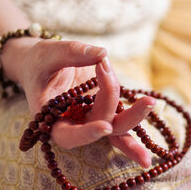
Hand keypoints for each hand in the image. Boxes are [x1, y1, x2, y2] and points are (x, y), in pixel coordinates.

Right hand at [0, 38, 153, 166]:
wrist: (43, 63)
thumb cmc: (39, 61)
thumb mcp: (48, 53)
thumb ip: (72, 53)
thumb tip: (102, 53)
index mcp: (53, 121)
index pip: (69, 136)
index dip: (87, 135)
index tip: (104, 127)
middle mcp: (76, 124)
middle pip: (103, 128)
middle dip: (125, 117)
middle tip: (145, 102)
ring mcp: (94, 117)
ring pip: (118, 125)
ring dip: (136, 116)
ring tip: (151, 102)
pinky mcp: (107, 107)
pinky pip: (124, 113)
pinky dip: (138, 111)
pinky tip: (150, 104)